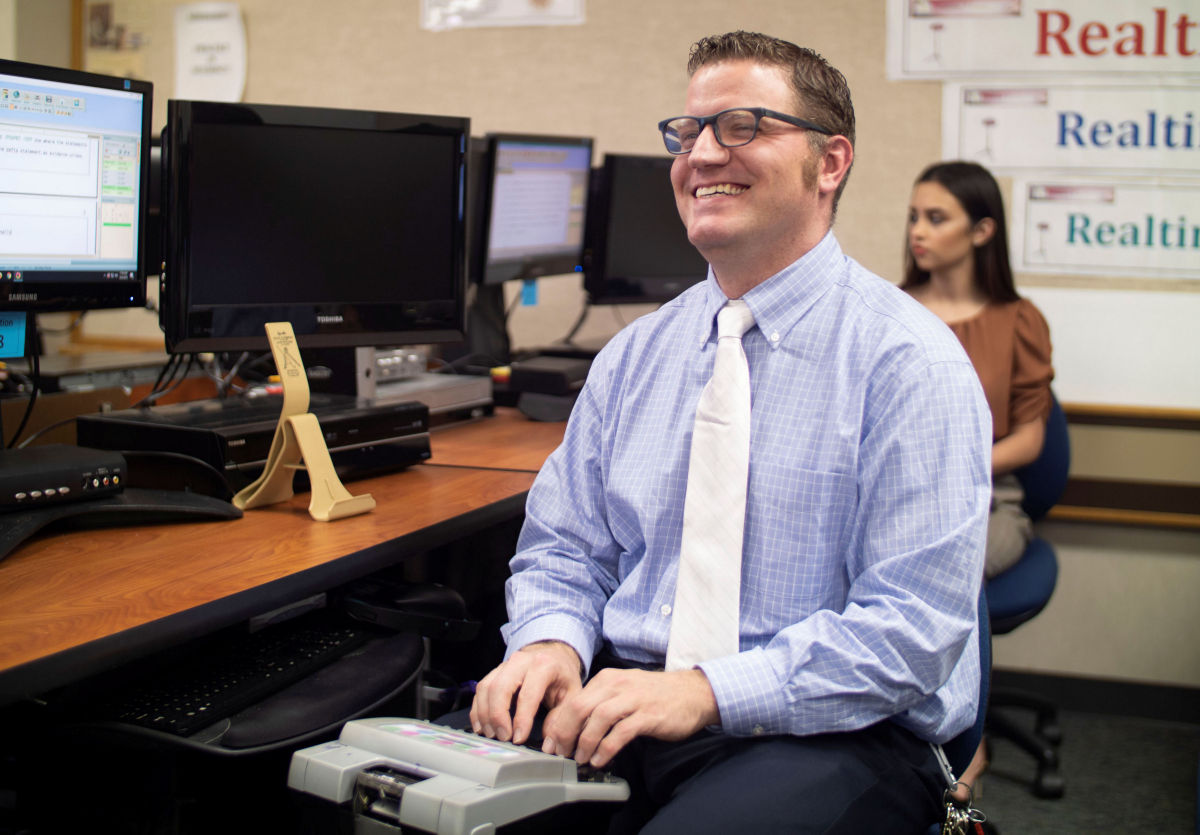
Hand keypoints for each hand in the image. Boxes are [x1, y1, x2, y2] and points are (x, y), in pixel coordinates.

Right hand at [469, 640, 582, 744]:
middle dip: (498, 716)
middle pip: (500, 688)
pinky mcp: (495, 672)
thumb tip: (550, 743)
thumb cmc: (562, 676)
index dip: (521, 719)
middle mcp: (521, 661)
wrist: (554, 655)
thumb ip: (562, 717)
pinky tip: (482, 726)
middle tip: (503, 737)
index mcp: (543, 665)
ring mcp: (505, 665)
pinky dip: (478, 709)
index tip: (519, 738)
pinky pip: (480, 689)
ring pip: (486, 688)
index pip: (528, 694)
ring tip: (492, 734)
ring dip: (485, 714)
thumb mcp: (572, 694)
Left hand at [541, 667, 719, 767]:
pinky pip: (621, 732)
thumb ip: (600, 704)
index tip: (551, 744)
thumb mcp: (623, 692)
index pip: (573, 700)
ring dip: (585, 742)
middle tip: (560, 753)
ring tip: (581, 759)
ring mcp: (633, 699)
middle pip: (579, 708)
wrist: (693, 692)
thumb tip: (574, 728)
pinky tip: (601, 760)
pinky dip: (607, 748)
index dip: (558, 724)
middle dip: (565, 733)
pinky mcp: (648, 715)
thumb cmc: (656, 696)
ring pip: (598, 718)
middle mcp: (617, 685)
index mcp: (607, 679)